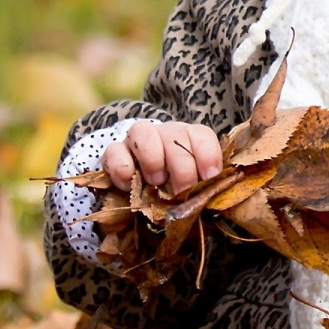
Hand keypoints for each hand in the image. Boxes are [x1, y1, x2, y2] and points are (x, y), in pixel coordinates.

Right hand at [104, 120, 221, 196]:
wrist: (137, 188)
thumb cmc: (172, 186)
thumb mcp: (192, 186)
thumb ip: (203, 185)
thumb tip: (215, 197)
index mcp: (189, 138)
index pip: (202, 135)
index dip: (208, 155)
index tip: (209, 177)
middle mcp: (165, 133)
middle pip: (175, 135)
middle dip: (182, 166)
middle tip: (182, 190)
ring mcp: (137, 139)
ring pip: (142, 131)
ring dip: (152, 159)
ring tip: (156, 182)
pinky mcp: (114, 151)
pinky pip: (114, 151)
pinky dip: (122, 169)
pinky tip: (128, 185)